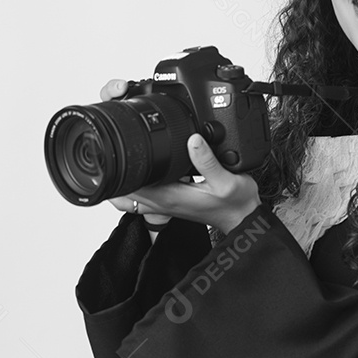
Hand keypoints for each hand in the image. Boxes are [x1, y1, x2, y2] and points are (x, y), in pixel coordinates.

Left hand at [101, 78, 261, 233]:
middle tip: (115, 151)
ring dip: (122, 181)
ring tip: (123, 160)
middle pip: (123, 191)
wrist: (242, 218)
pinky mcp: (170, 204)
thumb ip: (208, 161)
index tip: (115, 151)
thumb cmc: (236, 203)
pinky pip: (141, 199)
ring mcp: (164, 205)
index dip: (119, 170)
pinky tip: (142, 172)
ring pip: (129, 197)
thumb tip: (193, 139)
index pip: (131, 186)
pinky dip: (134, 187)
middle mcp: (163, 203)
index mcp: (171, 197)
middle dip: (114, 173)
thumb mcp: (227, 180)